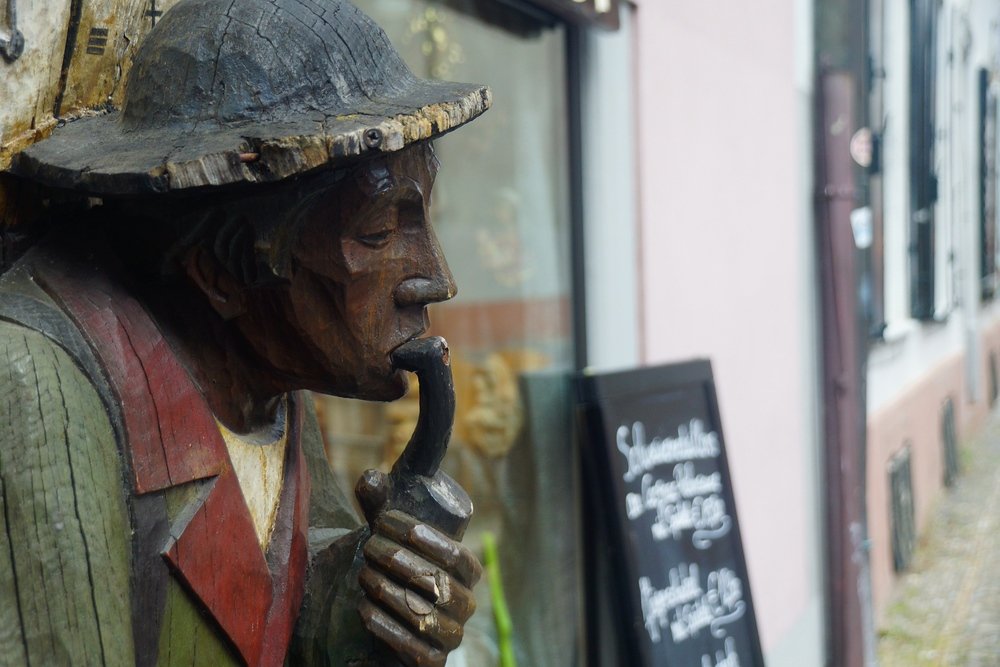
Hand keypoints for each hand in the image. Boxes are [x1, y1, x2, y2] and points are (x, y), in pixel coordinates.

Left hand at [356, 471, 481, 666]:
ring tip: (363, 576)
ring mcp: (451, 635)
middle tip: (370, 547)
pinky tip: (364, 610)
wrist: (388, 621)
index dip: (425, 538)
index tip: (388, 521)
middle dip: (400, 562)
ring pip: (427, 616)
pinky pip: (416, 650)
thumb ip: (381, 508)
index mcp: (467, 572)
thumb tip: (370, 477)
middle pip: (439, 584)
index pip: (458, 555)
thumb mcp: (389, 538)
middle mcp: (466, 604)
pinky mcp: (433, 661)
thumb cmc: (395, 570)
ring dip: (391, 593)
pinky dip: (388, 628)